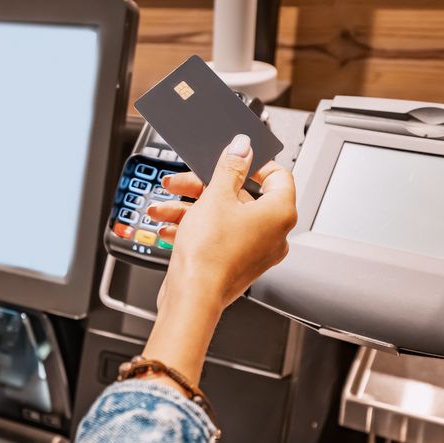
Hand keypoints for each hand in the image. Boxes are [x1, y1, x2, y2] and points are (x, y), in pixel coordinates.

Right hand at [151, 134, 295, 309]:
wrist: (192, 296)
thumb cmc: (209, 254)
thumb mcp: (215, 197)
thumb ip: (230, 167)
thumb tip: (242, 147)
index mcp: (279, 213)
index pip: (278, 175)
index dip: (252, 163)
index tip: (231, 158)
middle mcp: (273, 234)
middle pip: (240, 196)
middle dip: (203, 187)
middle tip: (182, 182)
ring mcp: (255, 251)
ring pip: (223, 217)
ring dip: (190, 208)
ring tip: (164, 207)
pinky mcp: (235, 263)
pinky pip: (218, 237)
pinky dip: (195, 229)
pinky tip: (170, 227)